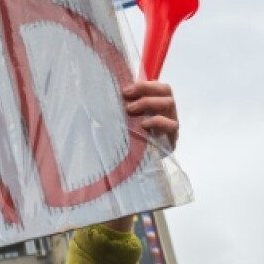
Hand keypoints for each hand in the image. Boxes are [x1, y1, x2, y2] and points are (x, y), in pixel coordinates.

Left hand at [105, 80, 178, 232]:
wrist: (121, 178)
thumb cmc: (115, 148)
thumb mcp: (113, 127)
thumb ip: (113, 112)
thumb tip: (91, 94)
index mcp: (153, 107)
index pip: (158, 87)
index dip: (145, 84)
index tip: (124, 91)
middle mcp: (164, 115)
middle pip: (167, 92)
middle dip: (147, 92)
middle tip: (127, 101)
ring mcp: (169, 129)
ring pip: (170, 105)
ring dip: (150, 104)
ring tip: (131, 112)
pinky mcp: (169, 143)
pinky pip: (172, 126)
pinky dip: (157, 122)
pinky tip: (143, 126)